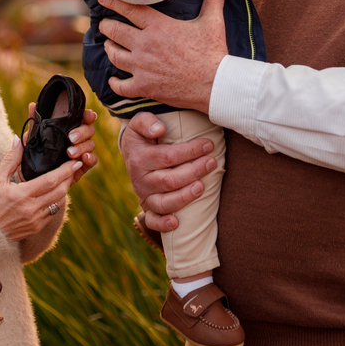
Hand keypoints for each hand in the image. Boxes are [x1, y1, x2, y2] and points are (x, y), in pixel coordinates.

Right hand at [0, 135, 79, 240]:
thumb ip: (10, 159)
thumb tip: (18, 139)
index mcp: (22, 195)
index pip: (51, 180)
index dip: (66, 170)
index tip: (75, 162)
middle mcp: (31, 209)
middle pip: (60, 191)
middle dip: (69, 177)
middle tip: (75, 166)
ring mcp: (35, 220)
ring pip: (58, 203)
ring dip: (65, 190)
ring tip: (67, 178)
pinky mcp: (35, 228)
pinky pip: (52, 213)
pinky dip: (57, 202)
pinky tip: (56, 193)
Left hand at [23, 102, 99, 183]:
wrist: (33, 178)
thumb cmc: (34, 154)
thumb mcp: (32, 138)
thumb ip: (34, 122)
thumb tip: (32, 105)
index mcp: (68, 128)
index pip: (82, 118)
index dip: (87, 115)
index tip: (88, 115)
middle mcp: (77, 138)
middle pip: (89, 130)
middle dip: (82, 132)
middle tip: (71, 138)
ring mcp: (81, 152)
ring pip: (90, 145)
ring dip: (83, 147)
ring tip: (70, 152)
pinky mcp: (81, 167)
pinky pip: (91, 161)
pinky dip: (90, 159)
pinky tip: (83, 159)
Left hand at [99, 0, 228, 112]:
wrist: (214, 84)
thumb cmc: (213, 52)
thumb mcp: (213, 22)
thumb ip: (213, 0)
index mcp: (158, 26)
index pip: (129, 9)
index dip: (113, 1)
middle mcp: (145, 45)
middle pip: (114, 31)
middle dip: (106, 26)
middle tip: (104, 24)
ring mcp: (142, 67)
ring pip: (114, 55)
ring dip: (109, 49)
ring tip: (109, 46)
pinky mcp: (144, 86)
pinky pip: (120, 85)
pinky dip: (114, 82)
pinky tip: (114, 79)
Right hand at [121, 112, 216, 232]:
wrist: (132, 152)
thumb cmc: (143, 135)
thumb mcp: (139, 122)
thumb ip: (146, 121)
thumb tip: (159, 129)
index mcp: (139, 158)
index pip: (168, 157)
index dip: (190, 151)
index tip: (209, 144)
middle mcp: (140, 180)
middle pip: (169, 181)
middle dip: (194, 171)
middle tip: (212, 162)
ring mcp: (144, 196)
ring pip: (164, 203)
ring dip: (184, 197)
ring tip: (202, 187)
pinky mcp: (147, 208)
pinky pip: (152, 221)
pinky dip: (163, 224)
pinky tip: (176, 222)